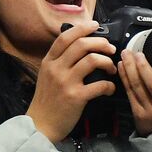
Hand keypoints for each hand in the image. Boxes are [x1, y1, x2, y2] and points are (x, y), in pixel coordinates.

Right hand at [24, 21, 117, 142]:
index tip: (95, 26)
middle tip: (110, 49)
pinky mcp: (76, 97)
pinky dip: (109, 85)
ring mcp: (65, 82)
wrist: (40, 125)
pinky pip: (99, 84)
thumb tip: (78, 46)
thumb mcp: (46, 75)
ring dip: (107, 62)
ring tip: (111, 68)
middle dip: (101, 43)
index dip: (82, 28)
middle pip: (81, 45)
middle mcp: (56, 69)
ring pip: (92, 60)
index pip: (65, 37)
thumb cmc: (47, 101)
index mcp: (49, 61)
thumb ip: (59, 60)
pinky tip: (110, 88)